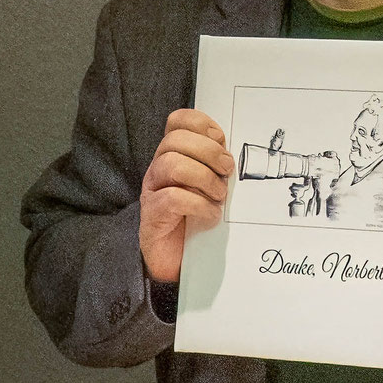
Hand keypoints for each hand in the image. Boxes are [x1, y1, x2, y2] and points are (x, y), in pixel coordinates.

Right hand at [139, 109, 233, 284]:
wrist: (178, 262)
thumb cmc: (197, 220)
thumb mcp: (211, 185)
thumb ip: (216, 165)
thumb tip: (231, 153)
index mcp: (173, 155)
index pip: (178, 121)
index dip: (200, 124)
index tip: (221, 140)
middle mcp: (159, 168)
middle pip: (175, 140)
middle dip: (209, 153)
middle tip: (227, 172)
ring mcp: (152, 190)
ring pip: (172, 164)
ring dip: (204, 179)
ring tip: (218, 196)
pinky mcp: (152, 215)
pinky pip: (173, 198)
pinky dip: (199, 205)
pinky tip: (210, 215)